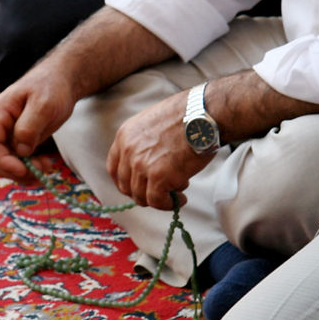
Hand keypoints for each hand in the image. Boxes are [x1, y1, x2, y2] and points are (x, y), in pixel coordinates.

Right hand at [0, 66, 78, 181]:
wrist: (59, 81)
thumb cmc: (51, 87)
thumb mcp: (44, 104)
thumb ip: (30, 126)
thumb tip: (21, 151)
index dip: (3, 161)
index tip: (24, 170)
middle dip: (15, 169)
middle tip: (40, 169)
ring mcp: (6, 135)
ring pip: (4, 163)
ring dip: (23, 171)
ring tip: (46, 166)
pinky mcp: (17, 141)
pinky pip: (15, 161)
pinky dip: (28, 167)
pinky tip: (44, 163)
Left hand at [106, 91, 215, 210]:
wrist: (204, 115)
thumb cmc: (187, 116)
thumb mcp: (152, 122)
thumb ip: (143, 142)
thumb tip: (148, 163)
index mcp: (125, 136)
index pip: (114, 168)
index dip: (125, 182)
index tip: (137, 187)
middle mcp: (128, 150)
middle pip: (126, 186)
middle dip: (142, 193)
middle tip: (160, 192)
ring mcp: (141, 164)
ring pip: (141, 196)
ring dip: (159, 199)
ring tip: (176, 193)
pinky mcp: (158, 176)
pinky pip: (157, 200)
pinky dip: (168, 204)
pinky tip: (181, 199)